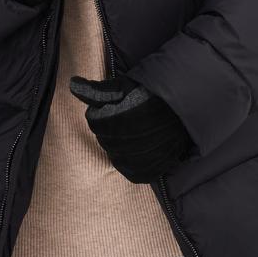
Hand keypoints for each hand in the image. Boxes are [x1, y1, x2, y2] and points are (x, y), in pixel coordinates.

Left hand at [69, 72, 192, 182]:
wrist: (185, 105)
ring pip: (117, 157)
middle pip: (104, 140)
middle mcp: (138, 139)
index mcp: (126, 117)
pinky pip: (133, 172)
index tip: (111, 106)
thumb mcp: (125, 85)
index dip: (99, 113)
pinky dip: (129, 163)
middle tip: (120, 117)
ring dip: (117, 146)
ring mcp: (149, 155)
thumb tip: (72, 84)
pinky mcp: (157, 166)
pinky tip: (132, 151)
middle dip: (106, 129)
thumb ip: (97, 90)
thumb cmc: (152, 92)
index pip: (95, 121)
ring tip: (128, 132)